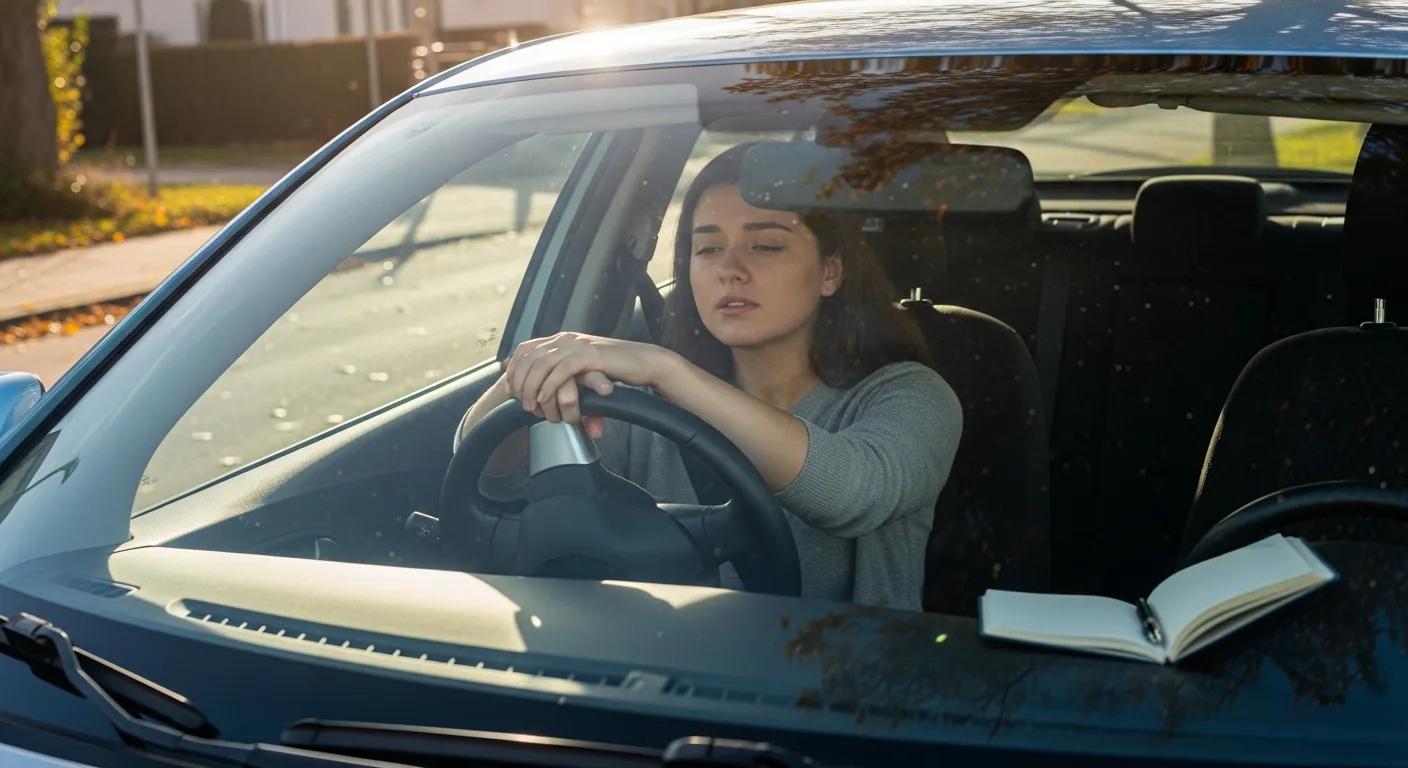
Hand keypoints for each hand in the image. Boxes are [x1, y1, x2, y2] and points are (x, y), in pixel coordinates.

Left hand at [503, 333, 674, 437]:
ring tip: (530, 405)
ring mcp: (578, 345)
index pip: (526, 349)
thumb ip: (566, 373)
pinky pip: (562, 370)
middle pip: (529, 356)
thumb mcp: (584, 369)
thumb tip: (546, 388)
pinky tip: (545, 399)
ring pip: (542, 363)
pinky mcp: (591, 355)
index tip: (510, 390)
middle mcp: (567, 339)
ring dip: (532, 386)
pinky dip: (550, 385)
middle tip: (519, 401)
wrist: (645, 361)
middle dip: (519, 380)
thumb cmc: (617, 369)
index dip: (514, 369)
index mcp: (563, 340)